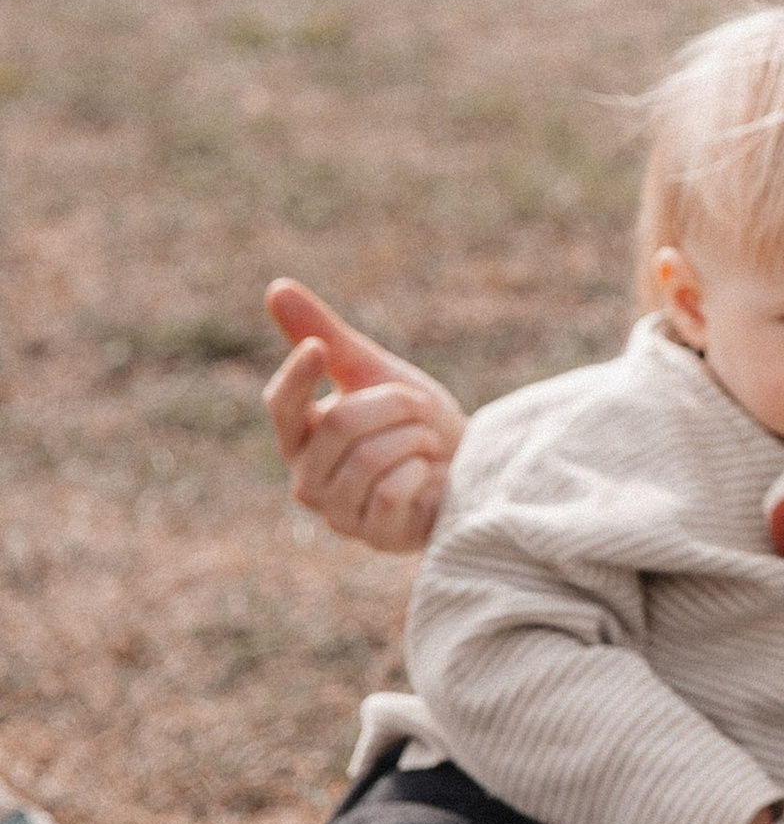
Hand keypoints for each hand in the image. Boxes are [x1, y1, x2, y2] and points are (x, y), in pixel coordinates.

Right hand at [262, 280, 465, 554]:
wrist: (468, 464)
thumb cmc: (412, 419)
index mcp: (300, 438)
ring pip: (370, 456)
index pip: (280, 407)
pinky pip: (394, 489)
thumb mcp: (372, 371)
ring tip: (425, 443)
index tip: (320, 348)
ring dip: (415, 436)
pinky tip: (428, 475)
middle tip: (417, 409)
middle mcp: (307, 480)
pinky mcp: (375, 536)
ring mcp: (339, 514)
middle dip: (394, 404)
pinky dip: (423, 470)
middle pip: (340, 424)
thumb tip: (275, 287)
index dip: (296, 377)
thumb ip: (325, 334)